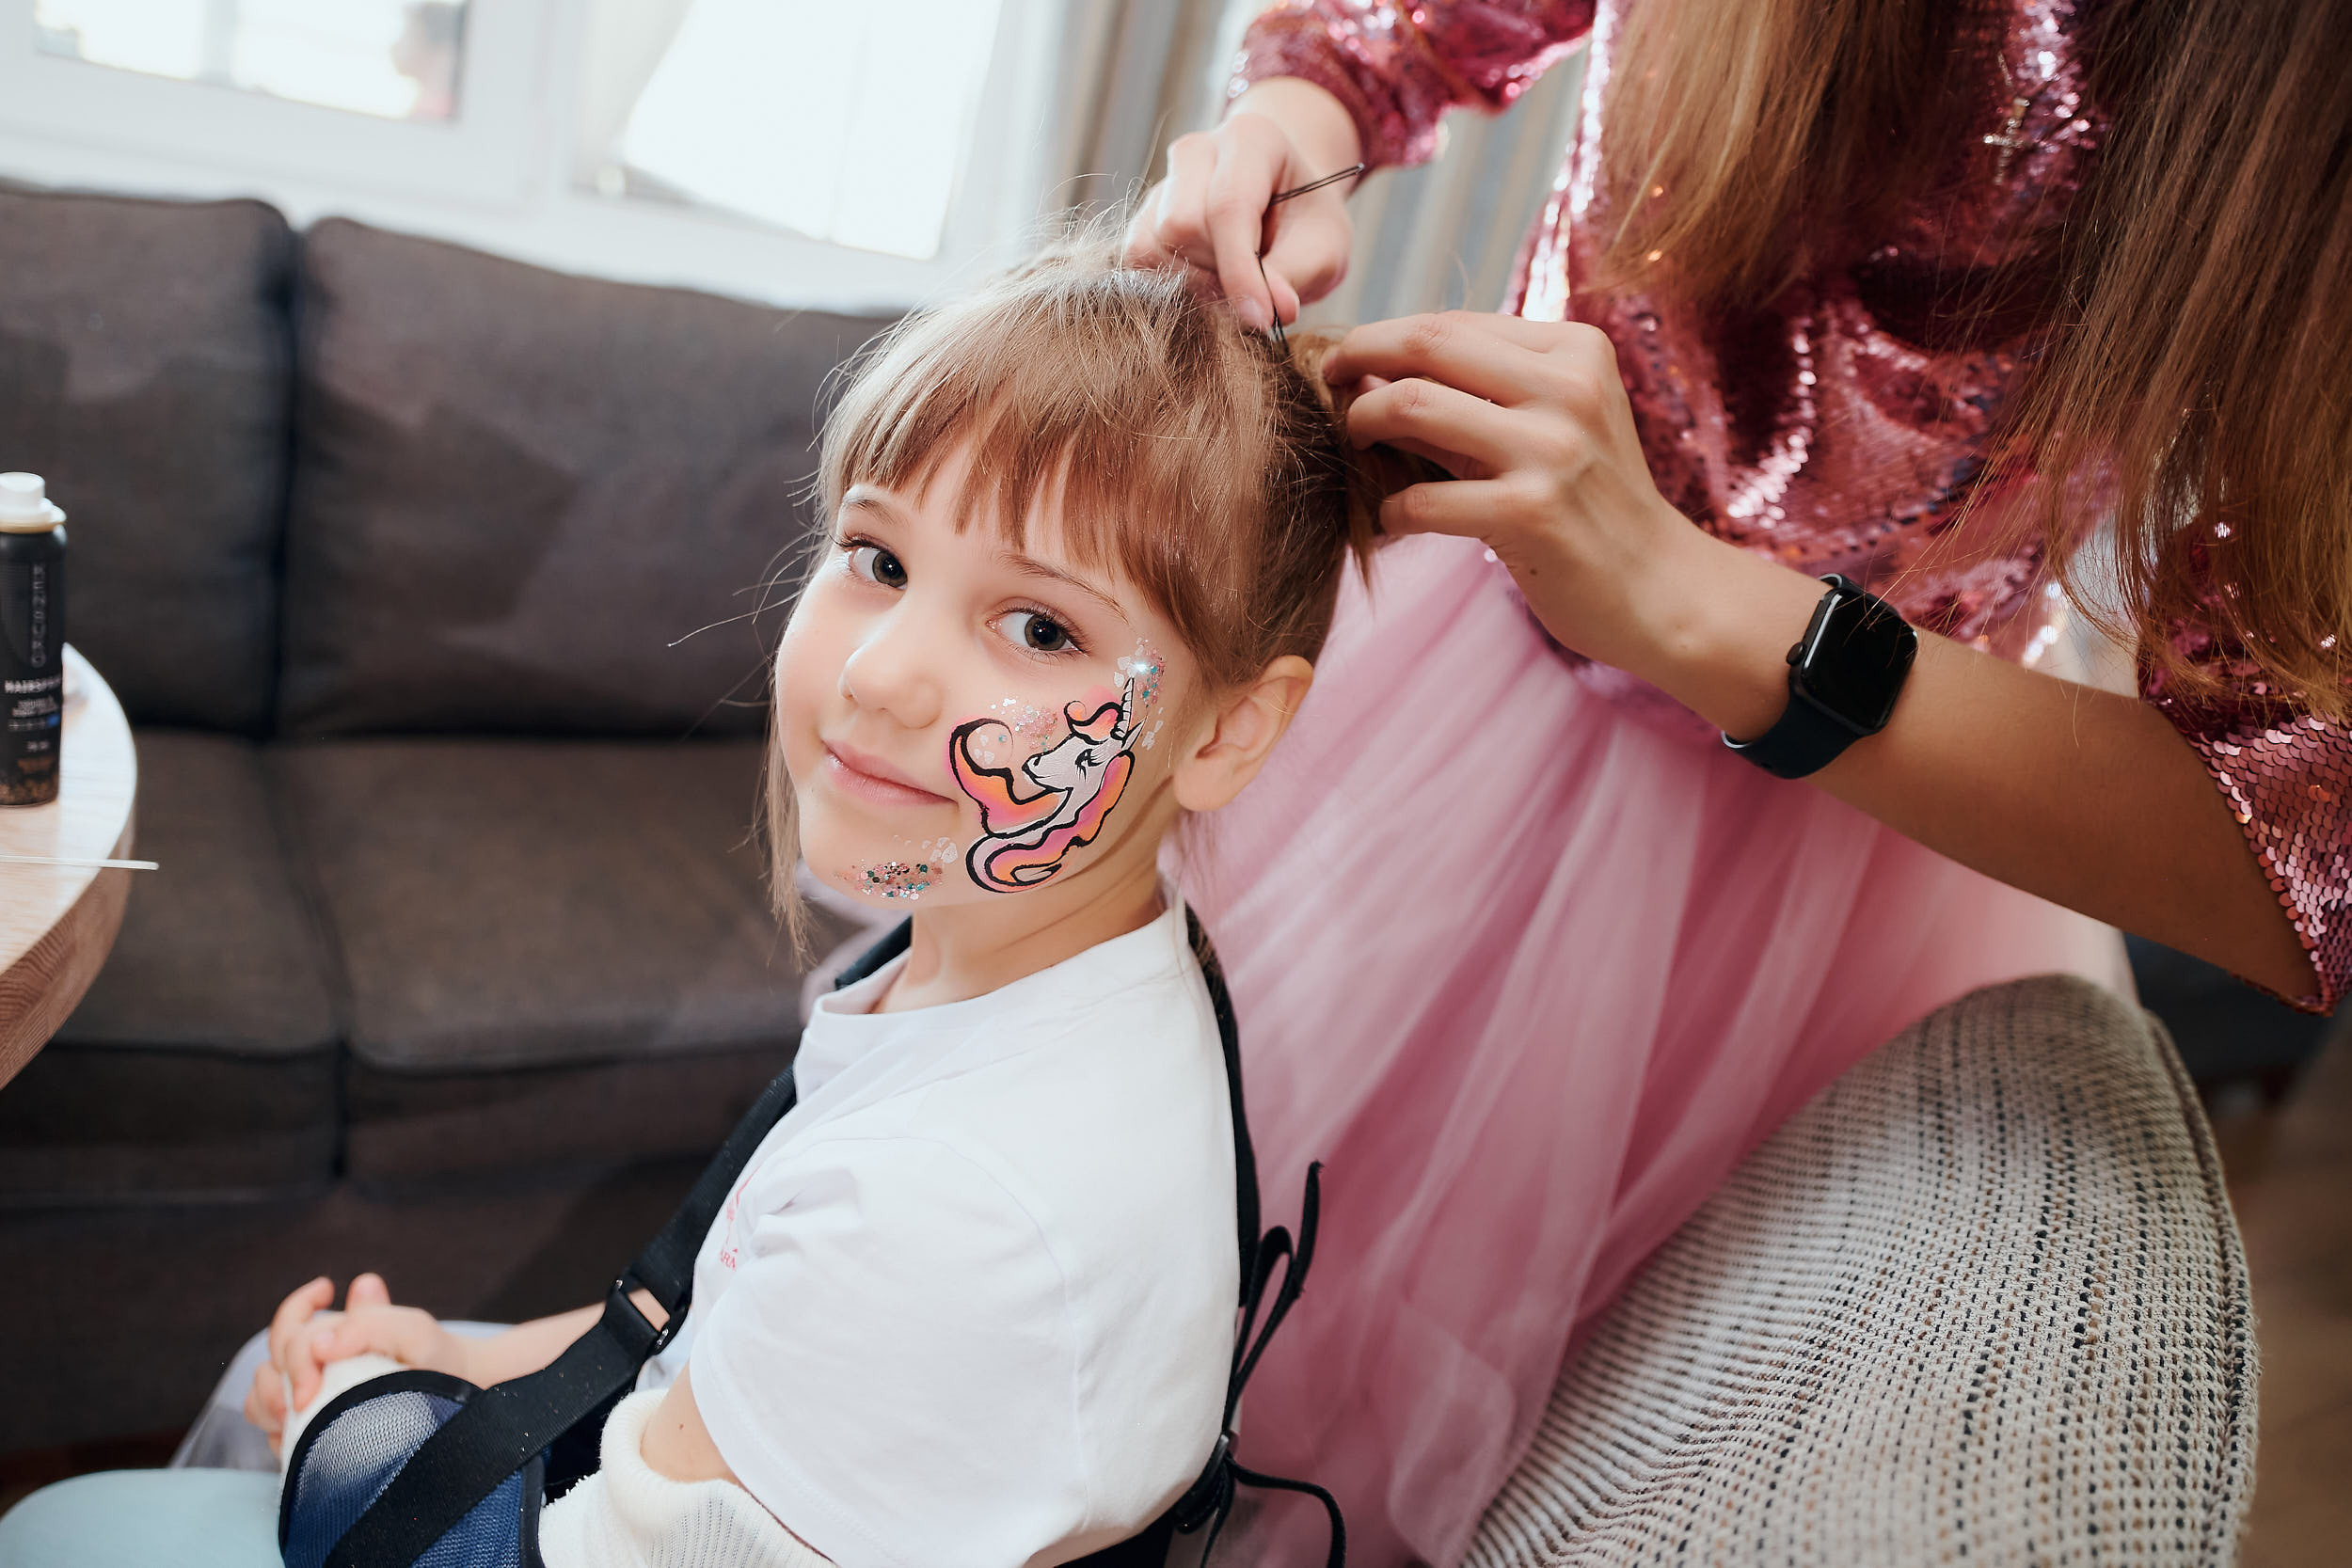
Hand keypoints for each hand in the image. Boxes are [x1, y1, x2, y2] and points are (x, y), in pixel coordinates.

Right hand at [243, 1273, 471, 1454]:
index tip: (319, 1316)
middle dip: (285, 1377)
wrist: (455, 1398)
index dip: (294, 1317)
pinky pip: (273, 1436)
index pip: (290, 1323)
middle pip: (270, 1363)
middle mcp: (314, 1364)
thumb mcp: (411, 1331)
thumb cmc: (433, 1359)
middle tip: (308, 1396)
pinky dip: (279, 1436)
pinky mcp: (309, 1433)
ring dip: (272, 1406)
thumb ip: (368, 1324)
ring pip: (260, 1399)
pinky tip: (308, 1438)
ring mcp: (309, 1399)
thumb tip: (319, 1343)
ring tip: (305, 1414)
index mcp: (332, 1333)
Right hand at [1123, 78, 1361, 331]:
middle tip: (1256, 292)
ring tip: (1233, 283)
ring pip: (1151, 247)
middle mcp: (1195, 151)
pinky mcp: (1142, 219)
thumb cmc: (1307, 223)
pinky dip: (1169, 287)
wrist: (1286, 210)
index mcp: (1250, 139)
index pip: (1228, 206)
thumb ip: (1297, 275)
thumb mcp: (1325, 249)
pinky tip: (1207, 284)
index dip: (1241, 272)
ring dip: (1193, 283)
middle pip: (1181, 225)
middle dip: (1217, 273)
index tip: (1260, 320)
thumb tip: (1272, 313)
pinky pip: (1138, 261)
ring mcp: (1163, 183)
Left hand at [1322, 310, 1724, 680]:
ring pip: (1410, 405)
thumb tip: (1371, 366)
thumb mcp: (1552, 427)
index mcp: (1575, 350)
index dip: (1385, 337)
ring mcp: (1552, 449)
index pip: (1452, 323)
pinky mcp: (1531, 513)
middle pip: (1425, 344)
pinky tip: (1391, 522)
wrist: (1661, 589)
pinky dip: (1389, 511)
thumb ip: (1478, 393)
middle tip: (1326, 383)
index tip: (1350, 362)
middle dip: (1356, 356)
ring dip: (1361, 424)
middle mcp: (1568, 388)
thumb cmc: (1592, 505)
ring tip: (1355, 446)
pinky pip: (1420, 499)